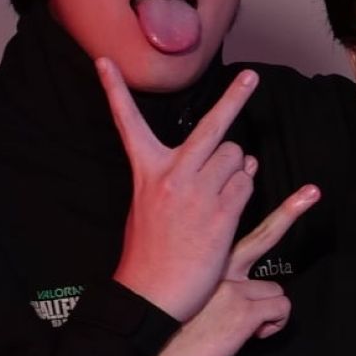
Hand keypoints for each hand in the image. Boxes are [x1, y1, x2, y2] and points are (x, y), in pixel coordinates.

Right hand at [103, 61, 260, 320]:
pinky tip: (229, 205)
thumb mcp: (147, 206)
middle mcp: (173, 176)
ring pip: (239, 158)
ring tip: (220, 192)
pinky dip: (245, 189)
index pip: (128, 124)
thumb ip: (178, 178)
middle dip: (235, 98)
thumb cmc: (149, 252)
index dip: (114, 91)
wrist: (152, 294)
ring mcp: (199, 193)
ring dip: (239, 168)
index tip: (105, 61)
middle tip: (251, 76)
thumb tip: (228, 159)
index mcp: (146, 172)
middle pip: (214, 128)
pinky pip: (246, 186)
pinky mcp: (222, 214)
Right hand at [146, 184, 318, 355]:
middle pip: (264, 235)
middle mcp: (217, 266)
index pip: (228, 220)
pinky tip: (248, 336)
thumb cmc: (176, 325)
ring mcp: (232, 285)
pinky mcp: (244, 306)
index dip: (243, 199)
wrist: (160, 355)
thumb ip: (209, 276)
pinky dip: (271, 328)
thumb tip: (231, 278)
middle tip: (313, 192)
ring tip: (240, 328)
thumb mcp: (189, 291)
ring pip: (276, 292)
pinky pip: (280, 312)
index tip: (251, 165)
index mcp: (203, 259)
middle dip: (291, 210)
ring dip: (266, 314)